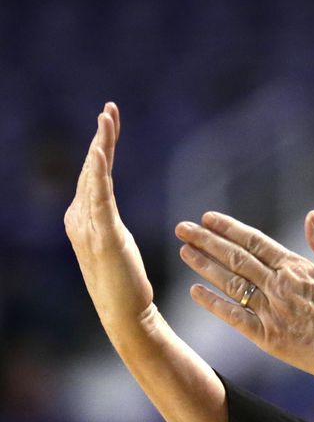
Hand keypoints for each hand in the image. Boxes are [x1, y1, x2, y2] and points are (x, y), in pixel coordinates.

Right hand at [65, 103, 155, 337]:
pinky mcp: (104, 235)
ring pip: (95, 177)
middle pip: (92, 169)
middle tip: (110, 109)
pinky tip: (100, 153)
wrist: (123, 312)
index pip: (94, 174)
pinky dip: (98, 173)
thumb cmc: (124, 282)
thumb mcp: (115, 242)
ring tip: (107, 118)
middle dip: (101, 137)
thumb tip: (104, 204)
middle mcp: (80, 218)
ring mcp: (89, 226)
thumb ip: (106, 220)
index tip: (111, 119)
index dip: (102, 146)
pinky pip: (100, 198)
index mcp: (84, 218)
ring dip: (101, 146)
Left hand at [175, 210, 313, 385]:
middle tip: (182, 227)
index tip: (207, 217)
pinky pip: (235, 317)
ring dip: (205, 266)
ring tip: (184, 251)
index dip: (228, 228)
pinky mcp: (269, 337)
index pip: (254, 241)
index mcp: (296, 267)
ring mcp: (273, 311)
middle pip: (236, 257)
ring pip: (231, 283)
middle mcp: (280, 285)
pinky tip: (196, 292)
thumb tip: (312, 215)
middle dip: (207, 240)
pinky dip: (214, 304)